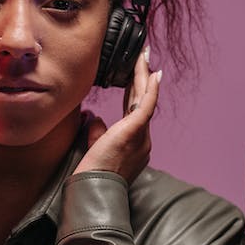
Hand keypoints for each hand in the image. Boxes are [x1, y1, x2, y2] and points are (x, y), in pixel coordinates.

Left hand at [77, 48, 160, 181]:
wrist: (94, 189)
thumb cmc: (92, 174)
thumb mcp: (95, 148)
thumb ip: (97, 132)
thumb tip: (95, 117)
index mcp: (134, 144)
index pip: (135, 111)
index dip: (136, 91)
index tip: (137, 75)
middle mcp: (143, 139)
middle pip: (144, 101)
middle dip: (144, 78)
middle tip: (144, 57)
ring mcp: (142, 136)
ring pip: (145, 99)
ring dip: (144, 76)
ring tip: (144, 56)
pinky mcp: (135, 131)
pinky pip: (146, 106)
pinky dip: (150, 89)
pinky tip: (153, 74)